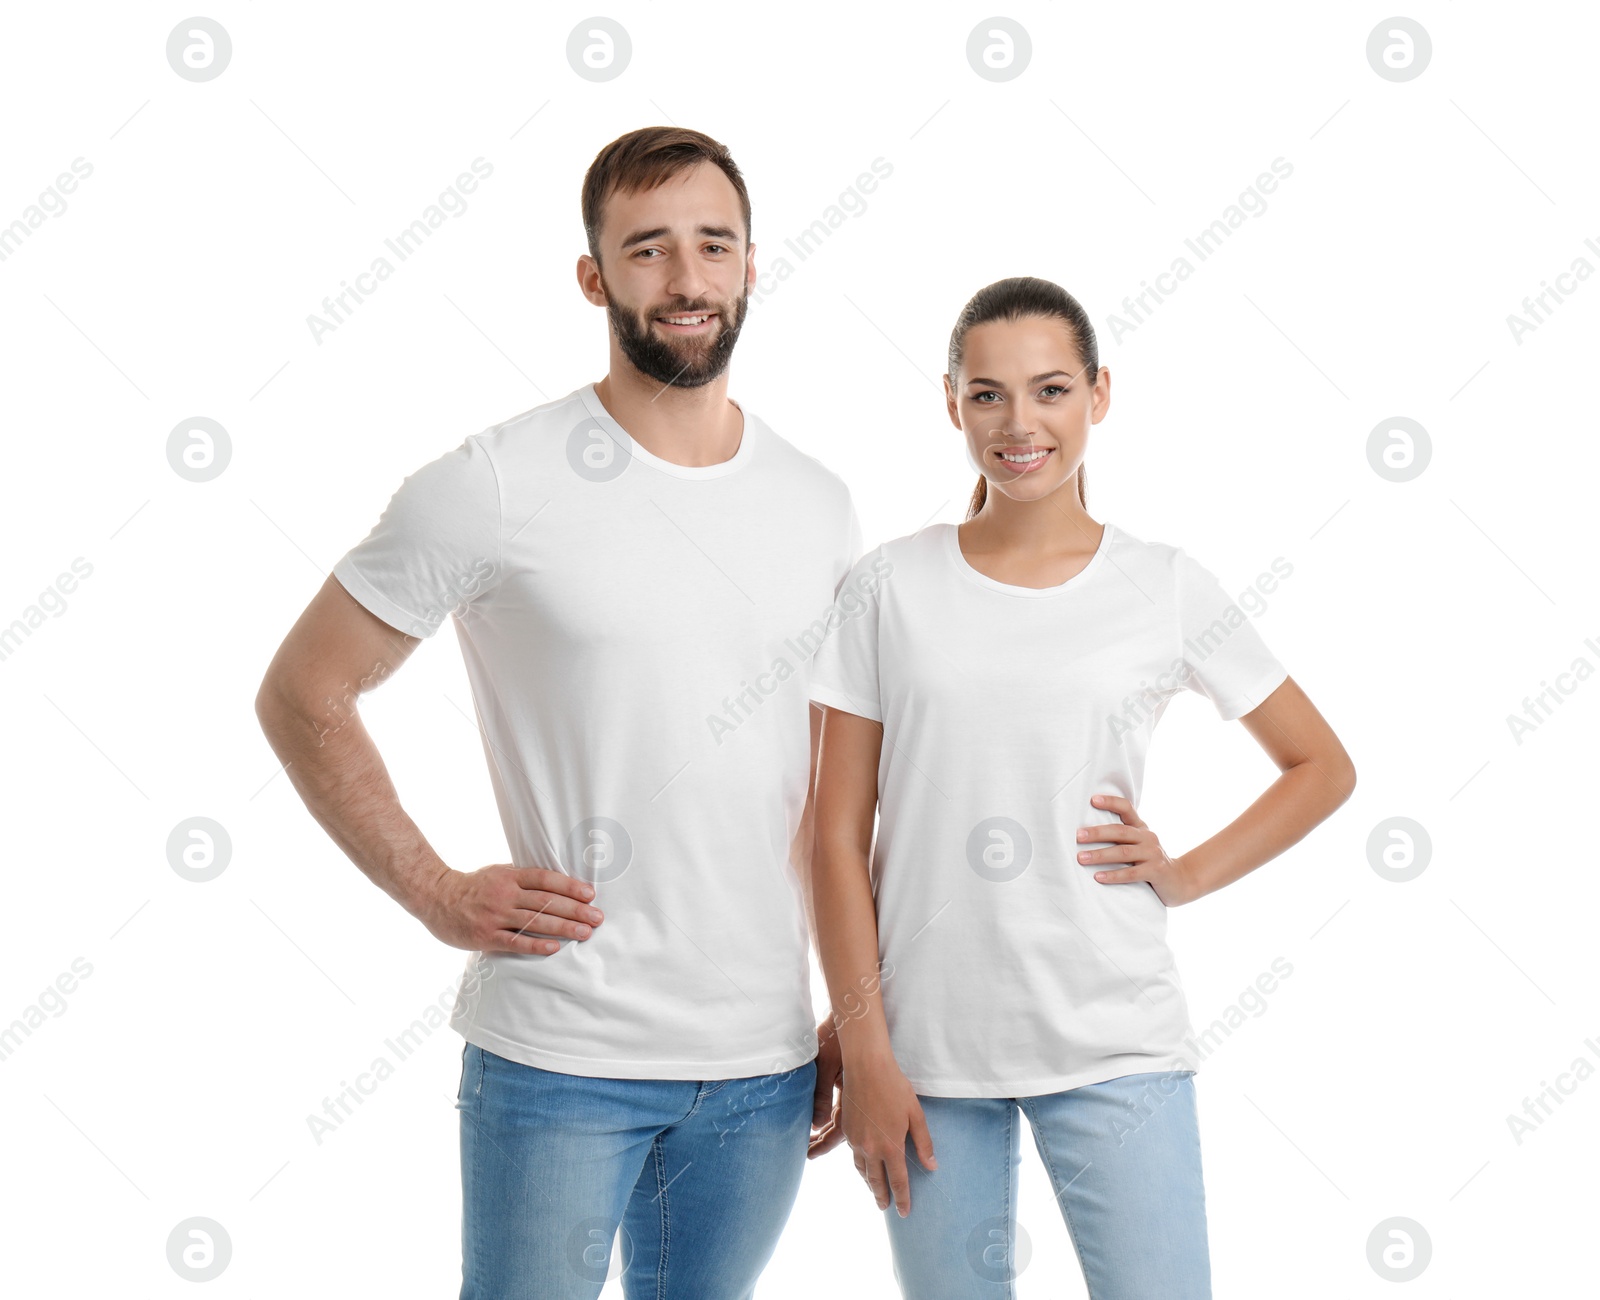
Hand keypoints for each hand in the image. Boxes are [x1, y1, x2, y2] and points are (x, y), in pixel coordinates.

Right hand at [414, 864, 604, 953]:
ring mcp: (495, 916)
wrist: (436, 897)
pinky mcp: (486, 936)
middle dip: (575, 910)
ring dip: (563, 927)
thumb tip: (555, 880)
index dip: (569, 886)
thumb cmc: (473, 885)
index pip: (545, 879)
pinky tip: (555, 947)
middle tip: (597, 917)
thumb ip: (523, 877)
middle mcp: (505, 894)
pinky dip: (536, 945)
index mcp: (510, 876)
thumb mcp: (498, 872)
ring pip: (535, 922)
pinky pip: (515, 942)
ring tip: (585, 932)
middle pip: (546, 901)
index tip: (590, 894)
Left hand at [807, 1018, 845, 1158]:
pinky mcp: (849, 1082)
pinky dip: (829, 1117)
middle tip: (806, 1151)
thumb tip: (817, 1125)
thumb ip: (820, 1095)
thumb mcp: (825, 1064)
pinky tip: (818, 1122)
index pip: (839, 1128)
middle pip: (841, 1128)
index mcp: (852, 1095)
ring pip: (842, 1120)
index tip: (810, 1153)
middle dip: (824, 1141)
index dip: (825, 1143)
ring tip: (809, 1142)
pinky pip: (841, 1107)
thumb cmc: (835, 1036)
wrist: (848, 1016)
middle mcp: (855, 1097)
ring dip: (827, 1131)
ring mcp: (853, 1091)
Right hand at [842, 1053, 936, 1216]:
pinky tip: (864, 1166)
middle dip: (882, 1197)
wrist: (866, 1067)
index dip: (903, 1199)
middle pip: (876, 1181)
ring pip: (862, 1170)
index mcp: (891, 1146)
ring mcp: (856, 1140)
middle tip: (885, 1208)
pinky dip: (860, 1166)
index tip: (905, 1212)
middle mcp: (871, 1148)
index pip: (898, 1182)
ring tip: (875, 1190)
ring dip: (869, 1183)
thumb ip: (924, 1143)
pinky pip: (853, 1155)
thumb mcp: (916, 1115)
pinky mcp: (846, 1129)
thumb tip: (932, 1166)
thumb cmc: (895, 1087)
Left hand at [1078, 793, 1198, 906]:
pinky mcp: (1156, 871)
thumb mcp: (1139, 845)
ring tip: (1081, 858)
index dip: (1111, 802)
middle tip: (1078, 836)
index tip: (1092, 799)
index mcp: (1141, 828)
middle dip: (1097, 833)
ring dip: (1100, 855)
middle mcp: (1148, 837)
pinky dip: (1114, 875)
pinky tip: (1098, 877)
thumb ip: (1121, 837)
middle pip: (1120, 831)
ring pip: (1123, 852)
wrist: (1180, 881)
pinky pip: (1131, 873)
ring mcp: (1153, 854)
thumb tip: (1086, 832)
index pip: (1127, 808)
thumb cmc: (1150, 862)